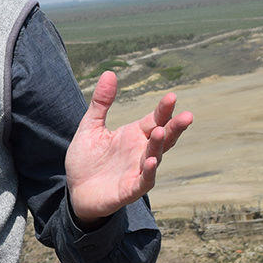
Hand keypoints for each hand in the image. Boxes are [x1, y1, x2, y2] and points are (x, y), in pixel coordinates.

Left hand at [65, 71, 192, 224]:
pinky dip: (149, 172)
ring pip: (155, 156)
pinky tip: (151, 162)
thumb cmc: (87, 159)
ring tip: (159, 131)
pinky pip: (144, 181)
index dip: (163, 110)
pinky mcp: (130, 189)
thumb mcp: (91, 127)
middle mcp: (141, 151)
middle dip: (175, 127)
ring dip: (158, 145)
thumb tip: (110, 72)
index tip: (172, 96)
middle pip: (163, 137)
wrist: (75, 191)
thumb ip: (101, 103)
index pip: (154, 119)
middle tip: (187, 115)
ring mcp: (138, 170)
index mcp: (134, 135)